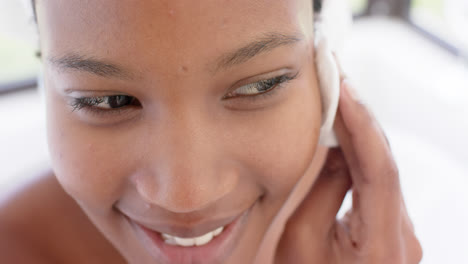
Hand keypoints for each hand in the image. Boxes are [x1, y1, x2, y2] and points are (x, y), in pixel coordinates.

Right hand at [274, 78, 422, 263]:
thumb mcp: (299, 241)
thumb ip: (321, 191)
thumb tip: (335, 147)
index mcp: (383, 246)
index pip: (379, 170)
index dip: (361, 124)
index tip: (342, 88)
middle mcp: (404, 236)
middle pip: (386, 164)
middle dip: (360, 118)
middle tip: (335, 80)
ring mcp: (402, 232)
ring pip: (383, 170)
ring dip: (360, 134)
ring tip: (336, 98)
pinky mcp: (392, 229)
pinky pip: (379, 183)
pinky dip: (361, 155)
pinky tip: (344, 135)